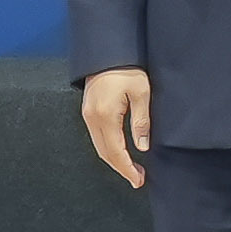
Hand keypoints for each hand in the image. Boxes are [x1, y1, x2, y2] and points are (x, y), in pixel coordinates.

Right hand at [77, 67, 153, 187]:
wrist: (107, 51)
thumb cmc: (126, 68)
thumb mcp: (141, 93)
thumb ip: (141, 121)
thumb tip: (142, 146)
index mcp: (105, 116)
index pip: (115, 152)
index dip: (127, 169)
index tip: (138, 180)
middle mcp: (92, 118)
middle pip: (105, 153)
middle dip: (121, 168)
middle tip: (138, 178)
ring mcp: (88, 115)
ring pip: (99, 147)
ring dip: (115, 160)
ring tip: (132, 168)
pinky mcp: (89, 111)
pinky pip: (97, 137)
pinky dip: (108, 149)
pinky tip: (120, 151)